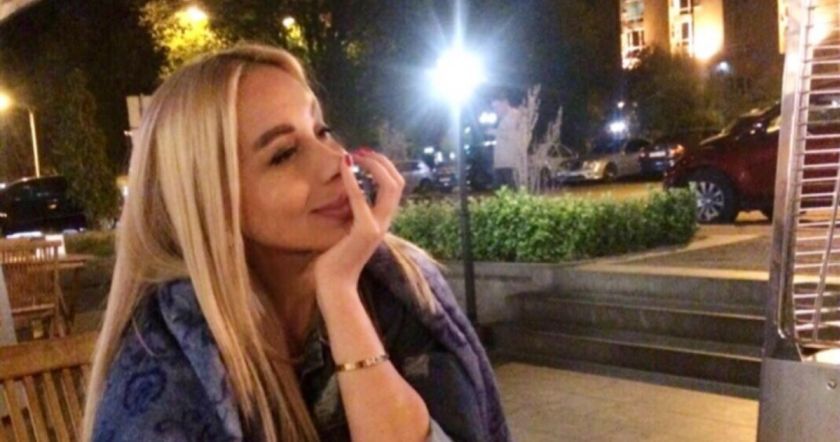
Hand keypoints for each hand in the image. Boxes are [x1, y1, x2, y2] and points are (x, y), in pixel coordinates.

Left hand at [312, 149, 404, 296]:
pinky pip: (361, 199)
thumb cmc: (336, 261)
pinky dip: (352, 179)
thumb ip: (350, 214)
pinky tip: (344, 165)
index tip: (365, 155)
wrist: (335, 285)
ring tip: (355, 154)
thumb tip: (342, 196)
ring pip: (389, 186)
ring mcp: (377, 226)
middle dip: (382, 161)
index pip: (395, 187)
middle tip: (361, 150)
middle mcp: (385, 223)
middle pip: (397, 182)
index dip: (384, 167)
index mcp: (382, 222)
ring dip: (373, 165)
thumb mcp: (346, 232)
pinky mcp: (364, 231)